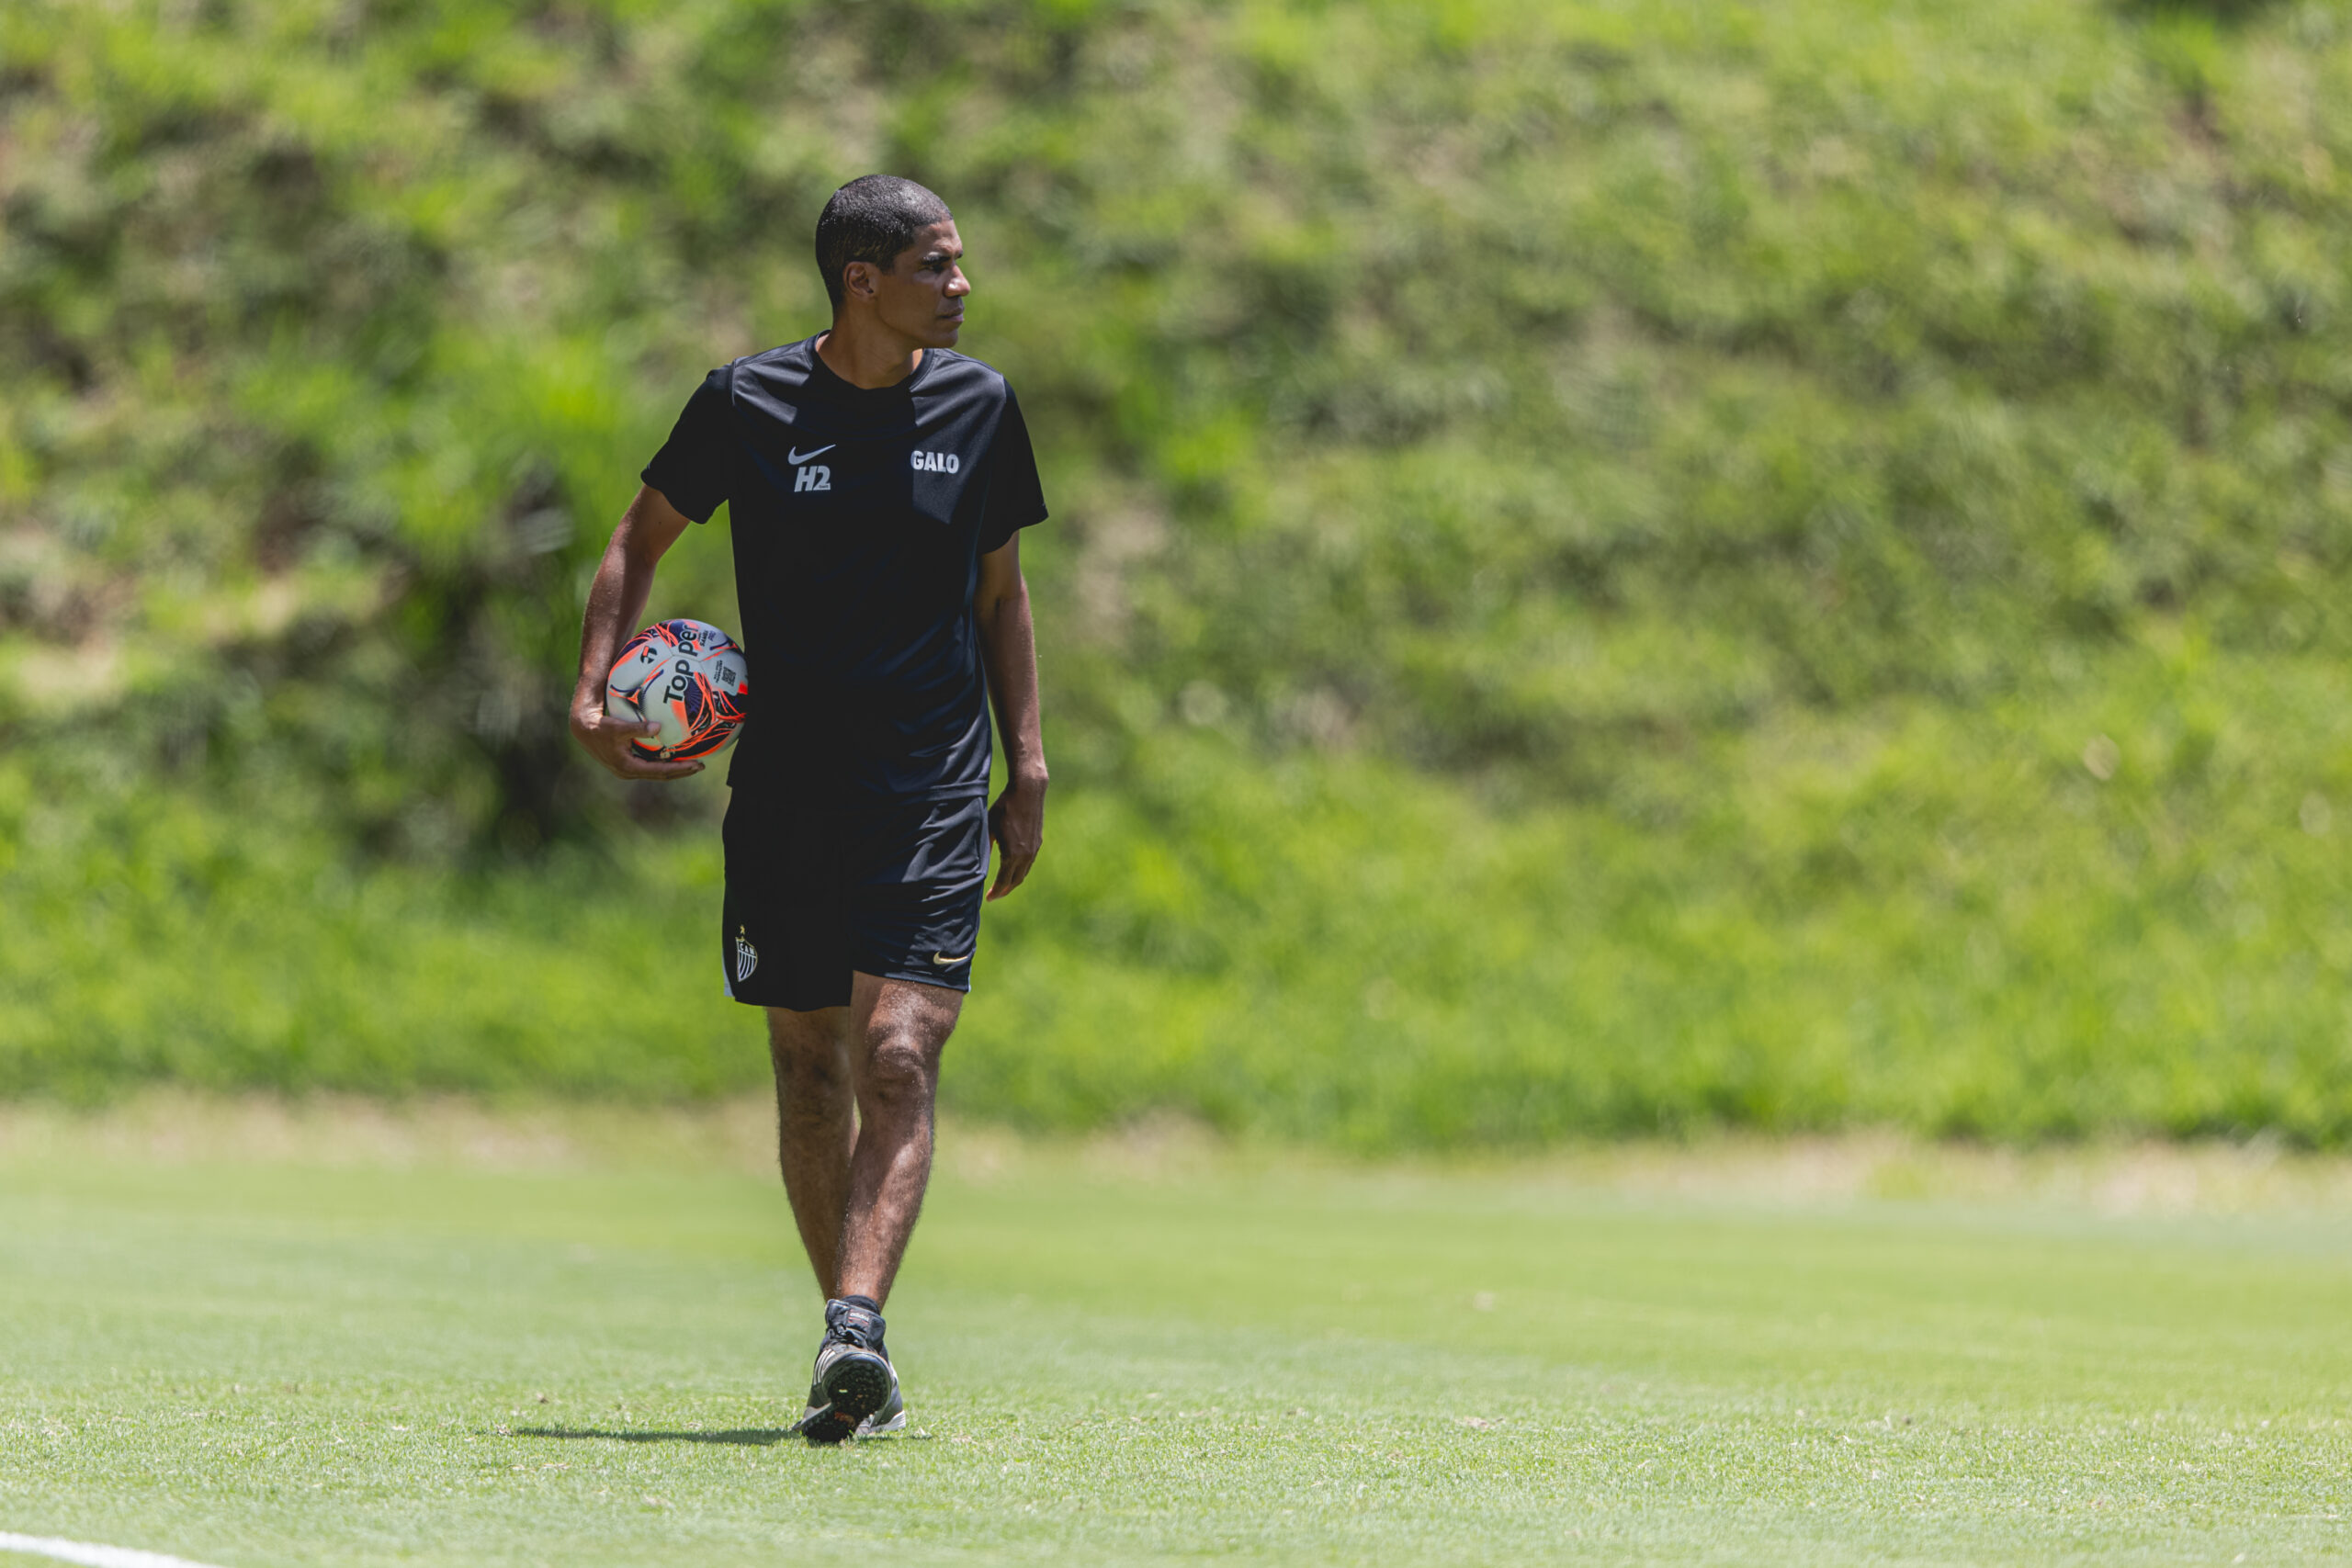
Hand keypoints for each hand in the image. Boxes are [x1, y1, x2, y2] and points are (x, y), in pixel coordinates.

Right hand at [570, 692, 705, 780]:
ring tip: (692, 763)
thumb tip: (658, 727)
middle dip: (681, 771)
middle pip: (661, 775)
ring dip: (674, 768)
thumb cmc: (600, 727)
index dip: (679, 769)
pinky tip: (674, 755)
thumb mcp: (618, 727)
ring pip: (656, 772)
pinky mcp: (627, 763)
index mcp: (629, 767)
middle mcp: (629, 771)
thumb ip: (638, 728)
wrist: (583, 729)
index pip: (660, 771)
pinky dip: (663, 762)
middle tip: (700, 766)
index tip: (696, 765)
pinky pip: (650, 765)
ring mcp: (628, 769)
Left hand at [985, 773, 1045, 899]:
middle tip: (994, 896)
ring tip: (1003, 885)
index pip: (1004, 881)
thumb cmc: (1005, 807)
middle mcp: (1026, 855)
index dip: (995, 892)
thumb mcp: (989, 827)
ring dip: (1013, 881)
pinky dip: (1020, 871)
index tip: (988, 898)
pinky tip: (1013, 868)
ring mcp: (1034, 849)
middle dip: (1004, 891)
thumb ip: (985, 846)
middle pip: (1015, 881)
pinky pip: (1029, 863)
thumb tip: (977, 863)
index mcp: (1012, 854)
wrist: (1028, 792)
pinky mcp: (1038, 842)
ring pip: (1024, 873)